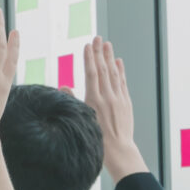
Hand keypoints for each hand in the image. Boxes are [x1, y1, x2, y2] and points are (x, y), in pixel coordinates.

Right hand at [82, 39, 148, 180]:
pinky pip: (122, 83)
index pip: (91, 73)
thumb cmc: (96, 138)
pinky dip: (120, 71)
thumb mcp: (81, 118)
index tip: (87, 46)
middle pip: (103, 69)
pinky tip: (118, 62)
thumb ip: (73, 100)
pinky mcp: (126, 103)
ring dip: (110, 58)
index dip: (89, 58)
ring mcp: (118, 98)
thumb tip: (63, 87)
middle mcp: (107, 96)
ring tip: (107, 44)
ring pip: (113, 73)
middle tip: (97, 38)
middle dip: (99, 52)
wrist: (118, 150)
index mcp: (94, 99)